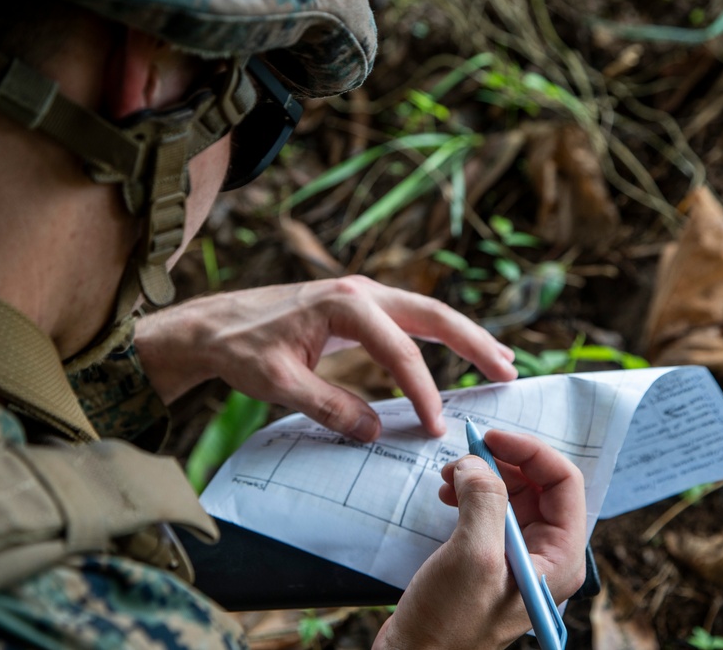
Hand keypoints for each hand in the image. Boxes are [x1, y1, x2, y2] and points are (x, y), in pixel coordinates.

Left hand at [134, 276, 516, 440]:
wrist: (213, 325)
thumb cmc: (241, 349)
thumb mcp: (278, 383)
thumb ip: (328, 406)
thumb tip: (376, 431)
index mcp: (344, 304)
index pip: (400, 352)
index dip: (423, 392)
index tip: (436, 427)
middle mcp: (360, 291)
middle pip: (432, 315)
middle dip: (473, 343)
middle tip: (508, 373)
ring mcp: (361, 295)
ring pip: (426, 313)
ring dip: (463, 336)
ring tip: (500, 361)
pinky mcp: (357, 307)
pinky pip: (409, 319)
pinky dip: (438, 336)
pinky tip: (458, 350)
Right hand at [373, 430, 586, 649]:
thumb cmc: (449, 623)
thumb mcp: (472, 556)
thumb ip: (484, 501)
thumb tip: (477, 463)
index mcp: (560, 558)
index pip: (564, 482)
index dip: (530, 451)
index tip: (489, 437)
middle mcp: (546, 555)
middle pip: (538, 484)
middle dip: (502, 462)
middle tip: (462, 456)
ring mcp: (518, 557)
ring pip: (512, 494)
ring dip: (483, 475)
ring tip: (448, 477)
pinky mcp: (490, 558)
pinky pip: (490, 510)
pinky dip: (470, 493)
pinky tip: (446, 495)